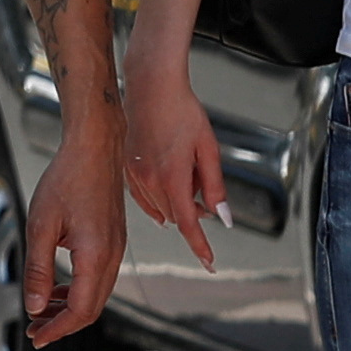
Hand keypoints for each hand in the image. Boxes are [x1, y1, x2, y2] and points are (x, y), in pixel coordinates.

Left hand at [21, 132, 126, 342]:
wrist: (95, 148)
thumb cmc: (67, 179)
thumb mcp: (41, 225)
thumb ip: (38, 270)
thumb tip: (35, 306)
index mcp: (96, 255)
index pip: (81, 310)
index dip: (58, 328)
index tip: (37, 337)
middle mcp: (112, 256)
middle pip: (92, 309)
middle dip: (63, 324)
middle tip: (35, 329)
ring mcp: (115, 249)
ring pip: (97, 294)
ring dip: (70, 308)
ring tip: (43, 310)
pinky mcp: (113, 240)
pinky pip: (99, 277)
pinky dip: (79, 290)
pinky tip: (58, 287)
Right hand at [123, 66, 227, 270]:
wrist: (151, 86)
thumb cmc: (183, 111)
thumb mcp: (208, 148)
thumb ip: (215, 186)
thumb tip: (223, 217)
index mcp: (172, 178)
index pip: (189, 224)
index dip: (200, 246)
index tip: (210, 264)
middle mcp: (149, 181)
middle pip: (176, 216)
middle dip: (194, 213)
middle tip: (207, 194)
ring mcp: (135, 175)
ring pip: (161, 208)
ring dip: (178, 203)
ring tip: (189, 174)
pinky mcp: (127, 168)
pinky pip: (144, 198)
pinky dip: (159, 200)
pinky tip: (168, 187)